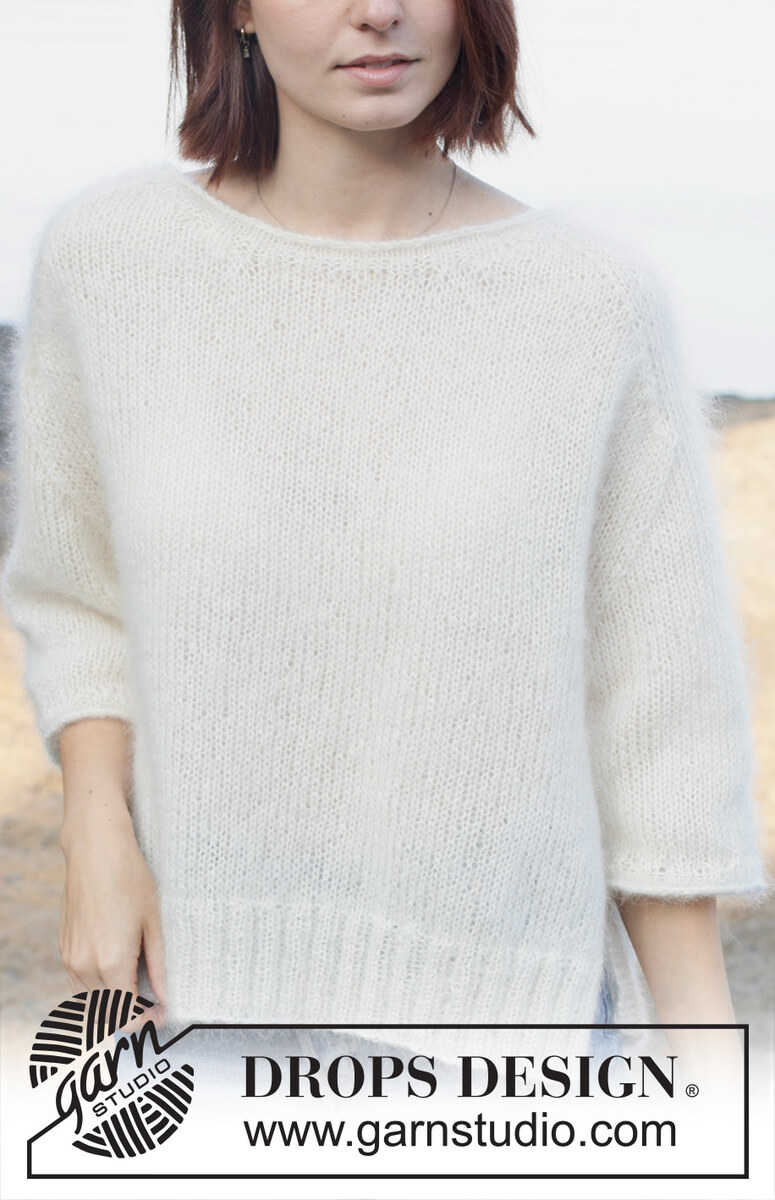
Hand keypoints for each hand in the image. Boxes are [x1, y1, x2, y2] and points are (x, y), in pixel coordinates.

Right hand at [58, 802, 167, 1021]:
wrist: (96, 848)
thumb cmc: (129, 877)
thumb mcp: (154, 921)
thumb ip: (160, 965)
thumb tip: (167, 996)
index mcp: (111, 962)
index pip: (125, 1016)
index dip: (146, 1022)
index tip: (162, 1013)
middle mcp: (85, 965)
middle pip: (106, 1014)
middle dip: (131, 1015)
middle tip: (155, 1002)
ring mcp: (70, 958)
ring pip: (89, 1002)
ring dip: (112, 1004)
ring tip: (138, 987)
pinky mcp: (64, 948)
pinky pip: (79, 983)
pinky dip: (97, 988)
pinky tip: (117, 972)